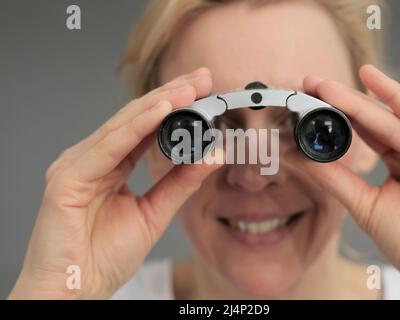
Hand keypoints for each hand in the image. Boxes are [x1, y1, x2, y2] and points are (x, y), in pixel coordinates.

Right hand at [8, 67, 221, 298]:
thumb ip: (181, 182)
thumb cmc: (104, 256)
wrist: (76, 291)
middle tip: (201, 77)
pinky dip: (136, 127)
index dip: (174, 108)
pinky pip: (109, 146)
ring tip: (189, 88)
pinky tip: (161, 110)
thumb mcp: (154, 213)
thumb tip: (212, 154)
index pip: (146, 128)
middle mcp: (92, 159)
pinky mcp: (67, 178)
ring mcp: (77, 165)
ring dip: (158, 104)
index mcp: (109, 166)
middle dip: (171, 96)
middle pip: (136, 119)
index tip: (203, 93)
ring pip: (123, 126)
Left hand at [285, 65, 399, 298]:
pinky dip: (397, 101)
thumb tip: (297, 155)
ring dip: (357, 99)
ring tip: (326, 85)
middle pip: (375, 119)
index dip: (337, 114)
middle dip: (341, 101)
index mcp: (399, 162)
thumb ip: (333, 177)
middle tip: (311, 84)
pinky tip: (373, 82)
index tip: (308, 102)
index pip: (365, 131)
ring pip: (391, 117)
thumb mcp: (362, 203)